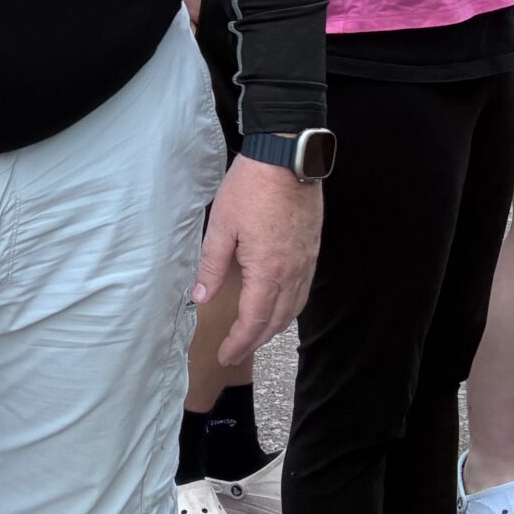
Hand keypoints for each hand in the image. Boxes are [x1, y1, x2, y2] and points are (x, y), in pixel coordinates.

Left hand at [194, 152, 321, 365]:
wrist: (288, 158)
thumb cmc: (252, 187)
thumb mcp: (222, 225)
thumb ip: (211, 264)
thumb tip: (201, 296)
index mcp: (268, 271)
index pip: (254, 321)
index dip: (239, 342)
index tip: (226, 355)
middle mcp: (292, 272)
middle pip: (277, 321)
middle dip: (255, 341)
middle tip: (236, 351)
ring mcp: (306, 262)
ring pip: (294, 308)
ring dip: (275, 327)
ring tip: (255, 334)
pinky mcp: (312, 249)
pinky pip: (304, 290)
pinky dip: (290, 307)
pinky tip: (279, 304)